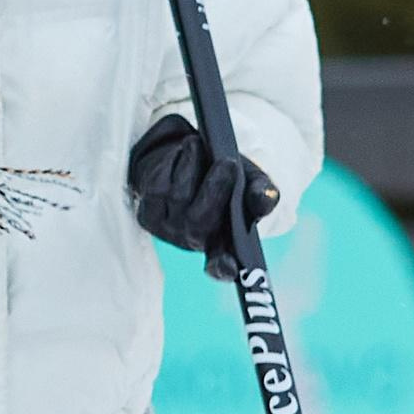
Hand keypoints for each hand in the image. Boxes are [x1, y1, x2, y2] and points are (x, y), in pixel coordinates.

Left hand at [127, 113, 279, 278]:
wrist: (189, 163)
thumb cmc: (227, 179)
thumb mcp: (250, 182)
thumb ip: (262, 193)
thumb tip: (265, 199)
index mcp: (224, 244)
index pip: (222, 266)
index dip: (224, 268)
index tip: (229, 267)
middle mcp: (195, 242)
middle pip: (201, 221)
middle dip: (217, 188)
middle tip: (229, 162)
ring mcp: (169, 231)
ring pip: (178, 197)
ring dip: (191, 165)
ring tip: (198, 145)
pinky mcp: (148, 216)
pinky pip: (158, 187)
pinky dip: (172, 164)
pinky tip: (181, 153)